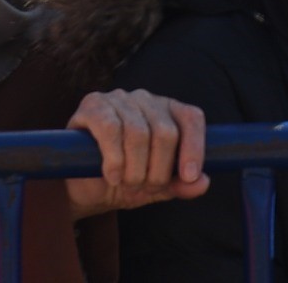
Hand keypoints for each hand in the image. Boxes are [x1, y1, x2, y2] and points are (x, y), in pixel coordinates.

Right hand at [63, 90, 210, 216]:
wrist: (84, 187)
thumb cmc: (124, 180)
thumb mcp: (156, 188)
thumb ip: (180, 185)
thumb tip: (203, 183)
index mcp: (168, 111)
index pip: (191, 118)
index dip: (195, 147)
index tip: (189, 176)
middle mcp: (145, 99)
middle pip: (165, 131)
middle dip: (158, 170)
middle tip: (146, 188)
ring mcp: (118, 99)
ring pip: (138, 132)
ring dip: (135, 169)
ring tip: (126, 184)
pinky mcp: (92, 105)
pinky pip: (109, 128)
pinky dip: (114, 158)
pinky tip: (112, 175)